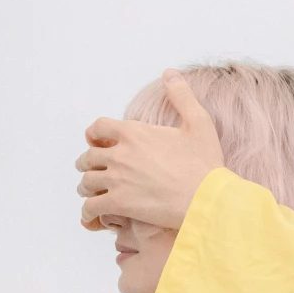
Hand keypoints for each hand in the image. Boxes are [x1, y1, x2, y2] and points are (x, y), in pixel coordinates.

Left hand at [75, 71, 224, 232]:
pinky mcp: (119, 204)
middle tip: (91, 170)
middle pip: (88, 156)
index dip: (94, 134)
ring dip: (87, 188)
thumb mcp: (198, 122)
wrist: (207, 199)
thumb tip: (169, 74)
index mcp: (134, 133)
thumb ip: (181, 95)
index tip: (95, 141)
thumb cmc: (205, 164)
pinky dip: (89, 213)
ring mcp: (117, 180)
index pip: (98, 127)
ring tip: (91, 193)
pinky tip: (93, 218)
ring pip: (86, 182)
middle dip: (88, 163)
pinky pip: (92, 208)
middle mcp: (120, 154)